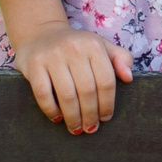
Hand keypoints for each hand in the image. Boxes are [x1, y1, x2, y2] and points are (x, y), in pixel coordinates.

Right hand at [0, 0, 131, 134]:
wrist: (41, 32)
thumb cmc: (77, 46)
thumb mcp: (101, 46)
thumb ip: (120, 59)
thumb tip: (129, 78)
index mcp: (93, 45)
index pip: (105, 81)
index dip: (107, 104)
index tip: (105, 118)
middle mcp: (74, 49)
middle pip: (87, 90)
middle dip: (90, 114)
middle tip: (90, 128)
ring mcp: (52, 56)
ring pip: (66, 94)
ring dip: (73, 117)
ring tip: (76, 128)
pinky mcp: (33, 64)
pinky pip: (43, 93)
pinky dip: (51, 109)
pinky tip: (57, 118)